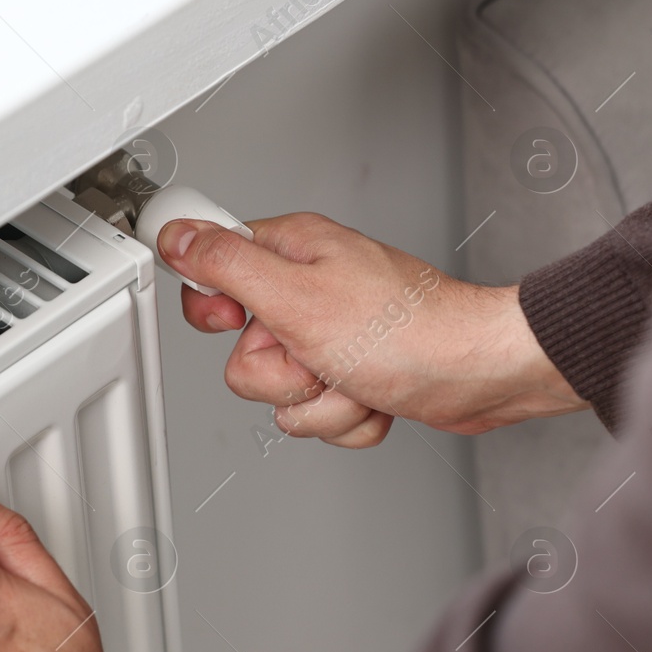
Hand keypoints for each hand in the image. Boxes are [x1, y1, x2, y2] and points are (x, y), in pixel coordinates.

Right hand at [161, 212, 586, 445]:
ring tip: (357, 375)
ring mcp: (333, 338)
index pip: (212, 273)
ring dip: (322, 400)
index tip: (241, 321)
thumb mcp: (295, 296)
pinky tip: (375, 394)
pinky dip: (348, 416)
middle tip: (318, 354)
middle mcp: (310, 291)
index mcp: (292, 253)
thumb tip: (176, 235)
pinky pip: (321, 415)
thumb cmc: (407, 330)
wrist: (475, 374)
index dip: (218, 310)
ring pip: (283, 395)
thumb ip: (225, 265)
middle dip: (283, 374)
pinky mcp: (355, 375)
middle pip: (245, 355)